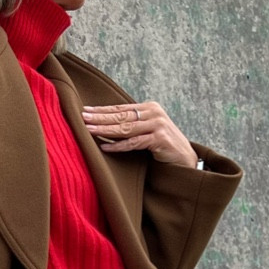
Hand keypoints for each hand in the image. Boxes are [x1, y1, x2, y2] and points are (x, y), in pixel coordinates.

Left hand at [82, 100, 197, 167]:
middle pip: (121, 116)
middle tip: (82, 117)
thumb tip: (105, 123)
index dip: (103, 110)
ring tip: (89, 130)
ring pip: (125, 128)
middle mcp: (154, 113)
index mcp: (149, 108)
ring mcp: (158, 125)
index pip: (121, 108)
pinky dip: (118, 146)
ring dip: (105, 129)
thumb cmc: (163, 146)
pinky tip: (105, 147)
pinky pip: (134, 143)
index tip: (86, 110)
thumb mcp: (148, 130)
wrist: (185, 160)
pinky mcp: (160, 139)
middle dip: (100, 117)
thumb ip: (132, 125)